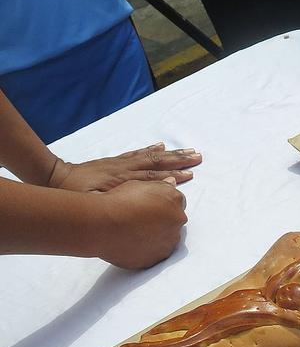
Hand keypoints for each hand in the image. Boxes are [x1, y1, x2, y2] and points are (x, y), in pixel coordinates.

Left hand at [48, 143, 201, 191]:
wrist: (53, 178)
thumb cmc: (74, 196)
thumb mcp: (94, 202)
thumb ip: (122, 198)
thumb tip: (147, 192)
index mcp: (123, 179)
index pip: (153, 177)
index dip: (173, 176)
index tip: (190, 175)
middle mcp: (125, 167)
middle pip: (157, 162)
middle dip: (179, 160)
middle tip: (198, 157)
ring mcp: (120, 162)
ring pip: (151, 155)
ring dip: (171, 153)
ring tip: (189, 151)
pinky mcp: (114, 160)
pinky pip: (137, 152)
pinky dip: (151, 148)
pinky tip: (161, 145)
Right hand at [95, 179, 187, 268]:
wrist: (102, 223)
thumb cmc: (119, 200)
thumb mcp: (140, 183)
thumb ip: (160, 185)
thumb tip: (171, 182)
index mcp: (176, 201)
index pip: (176, 202)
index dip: (162, 203)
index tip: (149, 205)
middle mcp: (177, 222)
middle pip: (173, 221)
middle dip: (161, 220)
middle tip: (140, 218)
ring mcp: (168, 242)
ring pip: (165, 239)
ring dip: (155, 236)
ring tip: (133, 230)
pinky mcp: (155, 259)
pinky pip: (153, 254)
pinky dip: (145, 249)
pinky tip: (131, 242)